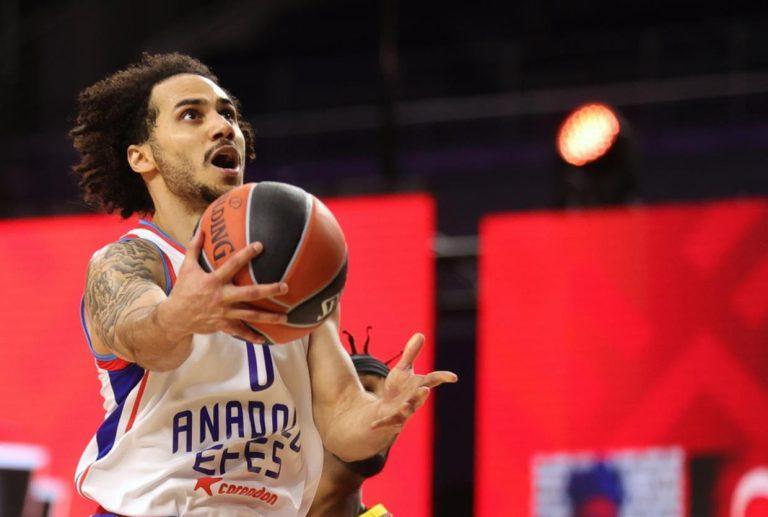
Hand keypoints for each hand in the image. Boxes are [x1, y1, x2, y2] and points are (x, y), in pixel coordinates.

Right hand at [159, 231, 287, 342]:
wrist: (175, 317)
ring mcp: (224, 313)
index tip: (260, 245)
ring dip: (268, 317)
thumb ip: (194, 249)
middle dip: (269, 290)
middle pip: (249, 293)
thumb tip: (201, 230)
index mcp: (214, 281)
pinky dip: (252, 337)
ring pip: (250, 315)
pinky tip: (265, 340)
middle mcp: (221, 297)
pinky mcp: (223, 325)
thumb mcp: (187, 267)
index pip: (233, 264)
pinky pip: (240, 332)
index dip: (246, 254)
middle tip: (285, 287)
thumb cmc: (183, 290)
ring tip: (285, 317)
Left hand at [370, 333, 457, 429]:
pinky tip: (373, 425)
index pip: (433, 380)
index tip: (454, 377)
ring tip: (405, 405)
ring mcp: (404, 411)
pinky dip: (381, 423)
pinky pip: (387, 422)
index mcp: (419, 386)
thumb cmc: (399, 388)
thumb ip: (411, 354)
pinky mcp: (392, 420)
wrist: (387, 409)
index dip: (443, 377)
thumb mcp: (403, 370)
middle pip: (420, 397)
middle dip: (422, 394)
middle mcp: (414, 399)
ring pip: (408, 411)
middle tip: (425, 389)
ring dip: (407, 409)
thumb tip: (420, 334)